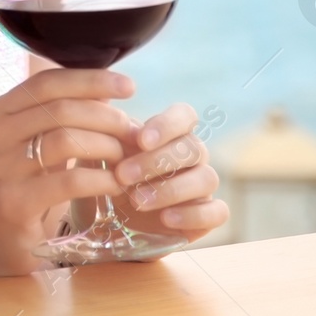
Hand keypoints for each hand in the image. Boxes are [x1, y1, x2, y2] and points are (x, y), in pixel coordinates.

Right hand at [0, 68, 139, 275]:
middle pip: (60, 109)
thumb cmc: (19, 187)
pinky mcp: (14, 203)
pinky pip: (70, 181)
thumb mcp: (31, 146)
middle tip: (135, 133)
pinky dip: (101, 179)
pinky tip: (117, 185)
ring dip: (108, 146)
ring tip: (127, 160)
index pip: (46, 83)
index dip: (90, 80)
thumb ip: (58, 119)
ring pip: (66, 140)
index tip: (128, 85)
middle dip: (107, 117)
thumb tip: (106, 90)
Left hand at [110, 103, 228, 243]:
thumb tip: (97, 96)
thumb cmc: (107, 174)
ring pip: (207, 178)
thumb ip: (103, 124)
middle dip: (156, 162)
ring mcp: (202, 185)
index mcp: (171, 133)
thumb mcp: (100, 149)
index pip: (185, 115)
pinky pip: (218, 212)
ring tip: (136, 200)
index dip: (167, 125)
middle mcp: (193, 155)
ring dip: (170, 189)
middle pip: (193, 148)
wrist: (106, 217)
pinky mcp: (207, 215)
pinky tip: (165, 219)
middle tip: (122, 175)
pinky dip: (193, 215)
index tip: (140, 140)